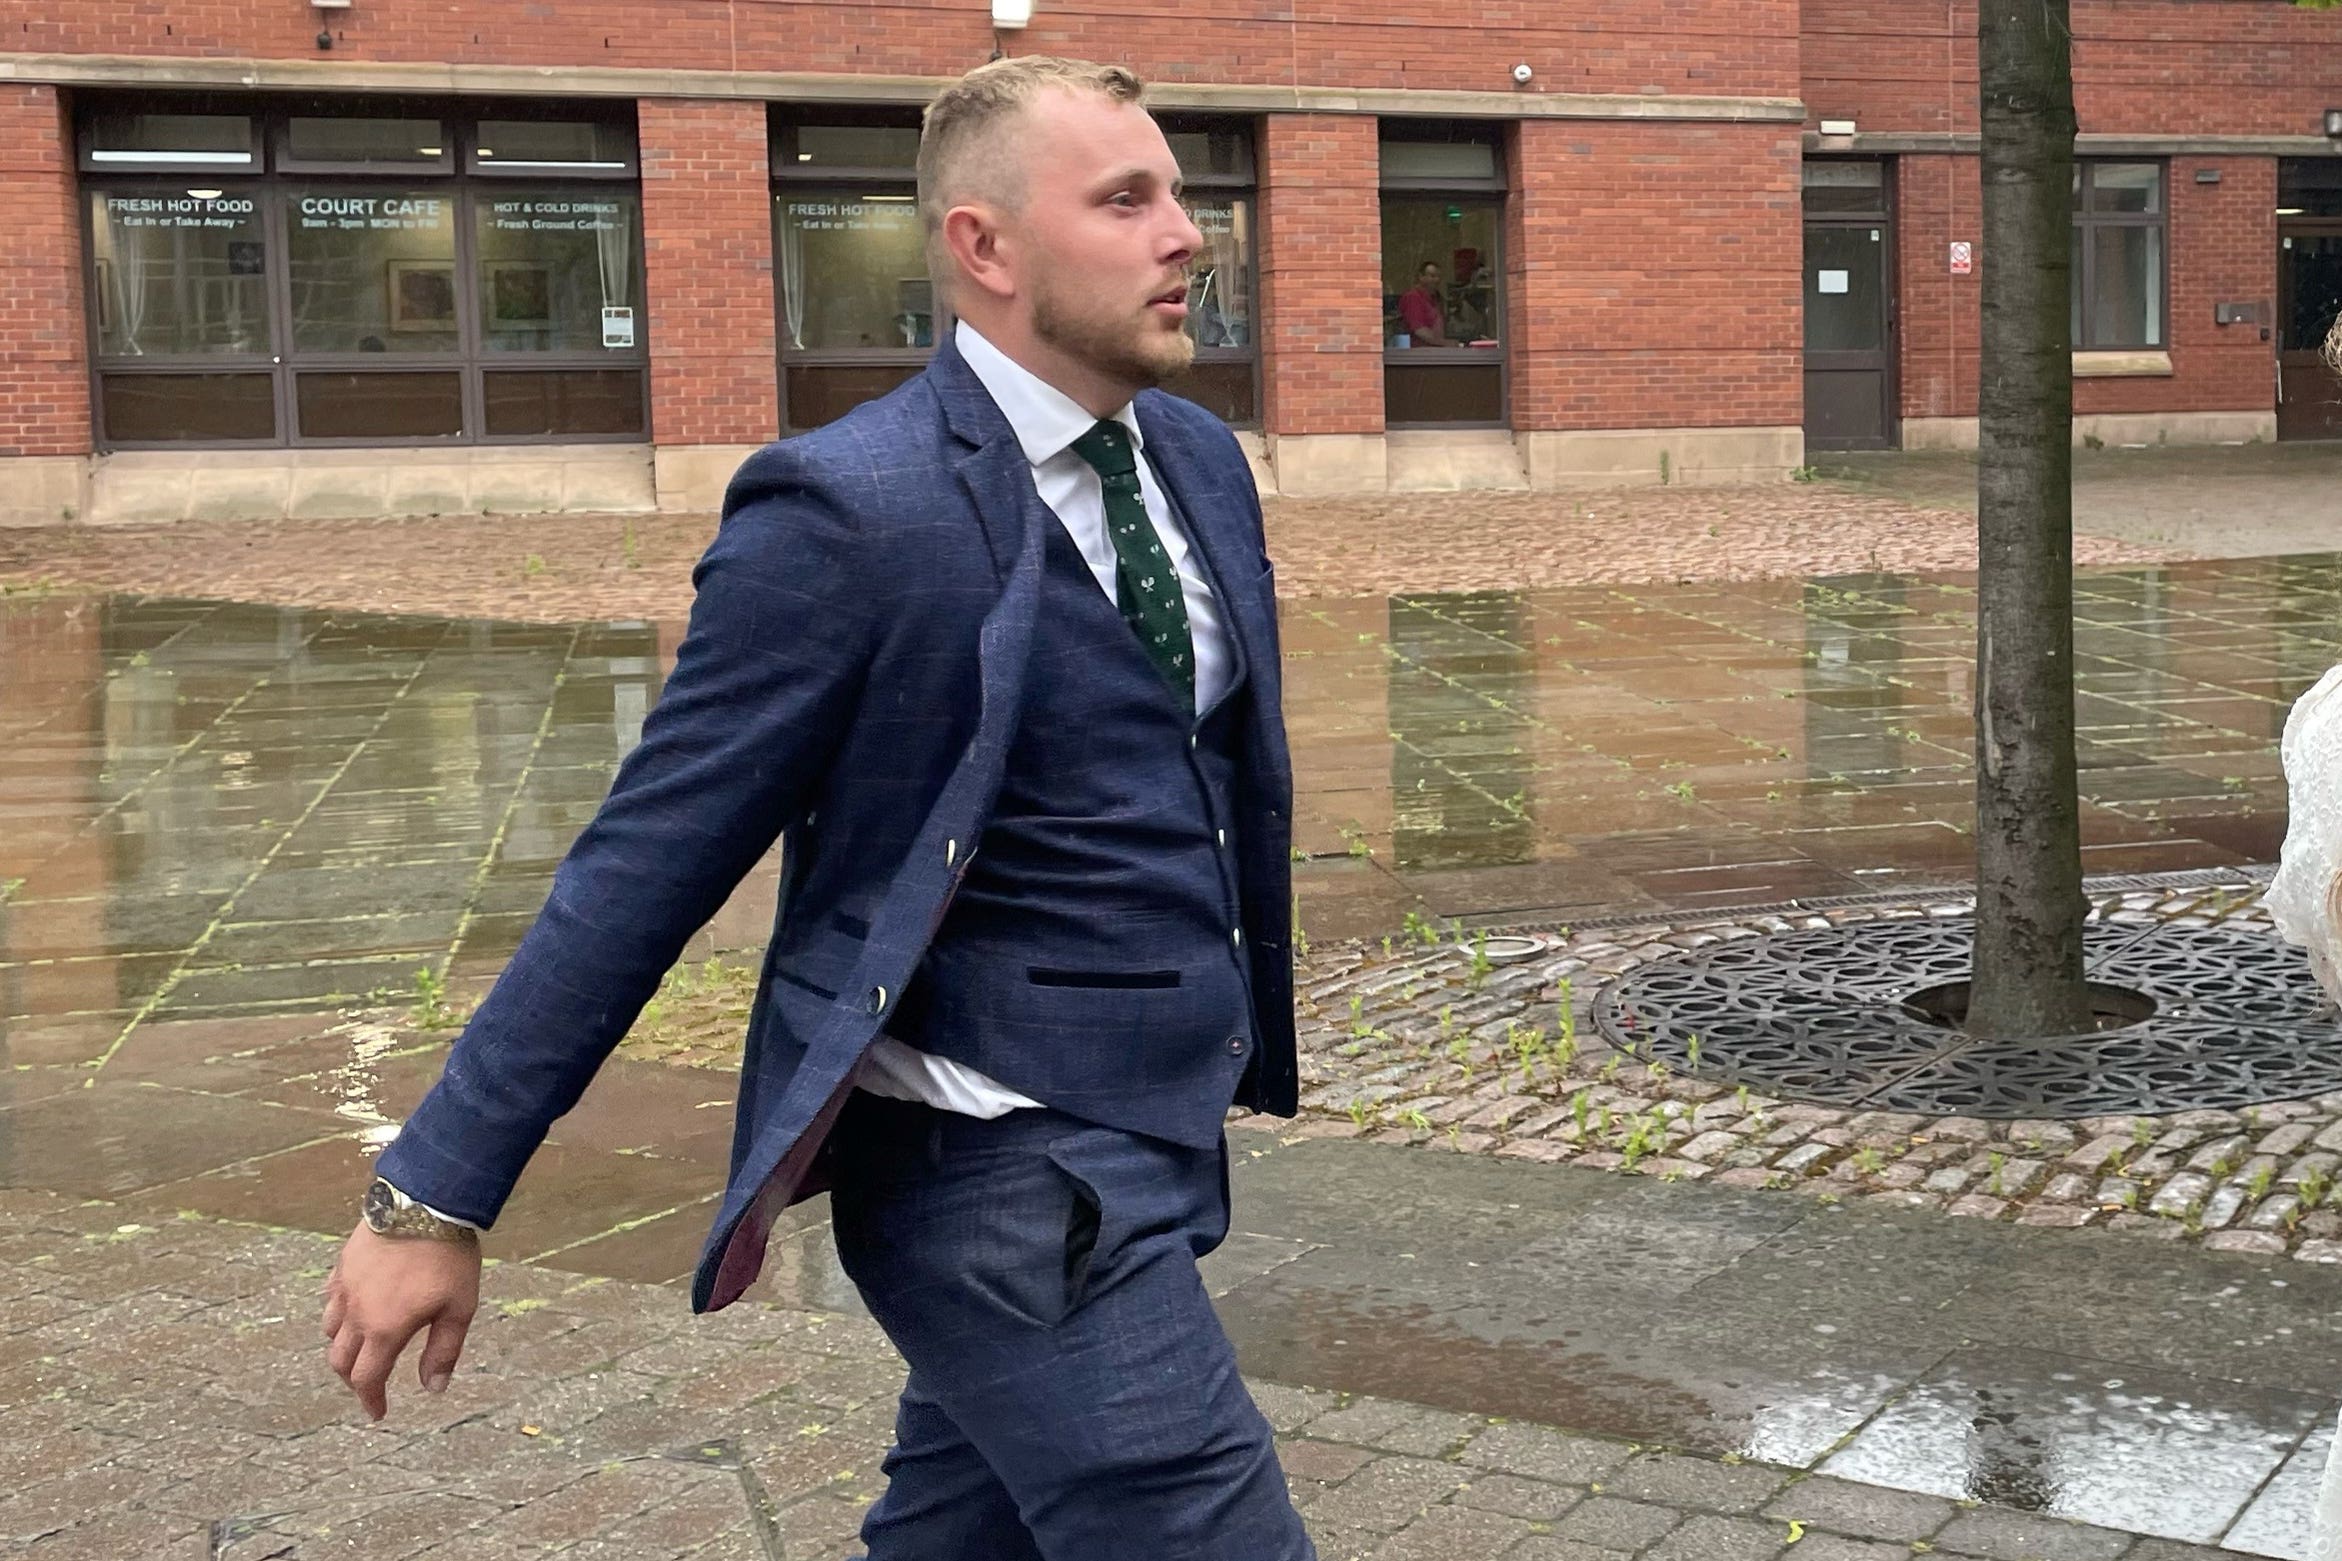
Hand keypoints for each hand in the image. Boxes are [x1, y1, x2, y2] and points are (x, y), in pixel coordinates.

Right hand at [322, 1222, 480, 1419]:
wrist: (425, 1202)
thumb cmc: (448, 1257)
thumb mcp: (459, 1308)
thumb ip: (444, 1351)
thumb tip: (434, 1388)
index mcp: (384, 1330)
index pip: (366, 1379)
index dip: (371, 1400)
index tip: (378, 1413)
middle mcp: (356, 1313)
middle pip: (340, 1360)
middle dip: (353, 1379)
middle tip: (369, 1385)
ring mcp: (344, 1287)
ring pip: (330, 1330)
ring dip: (343, 1346)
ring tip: (362, 1348)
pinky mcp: (343, 1263)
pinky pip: (330, 1299)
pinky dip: (337, 1314)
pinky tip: (354, 1308)